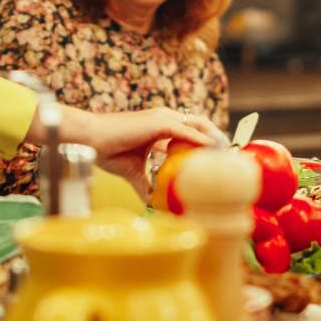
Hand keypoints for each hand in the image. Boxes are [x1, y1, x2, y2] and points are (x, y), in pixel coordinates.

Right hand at [78, 107, 219, 185]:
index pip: (191, 130)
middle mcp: (165, 118)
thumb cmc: (108, 151)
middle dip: (217, 138)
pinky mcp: (159, 122)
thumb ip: (146, 184)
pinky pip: (186, 131)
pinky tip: (211, 150)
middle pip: (200, 124)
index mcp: (161, 126)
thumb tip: (153, 203)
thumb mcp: (133, 171)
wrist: (91, 140)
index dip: (207, 141)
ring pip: (198, 125)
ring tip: (226, 154)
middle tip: (229, 156)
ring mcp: (163, 118)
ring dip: (214, 138)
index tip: (219, 157)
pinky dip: (200, 140)